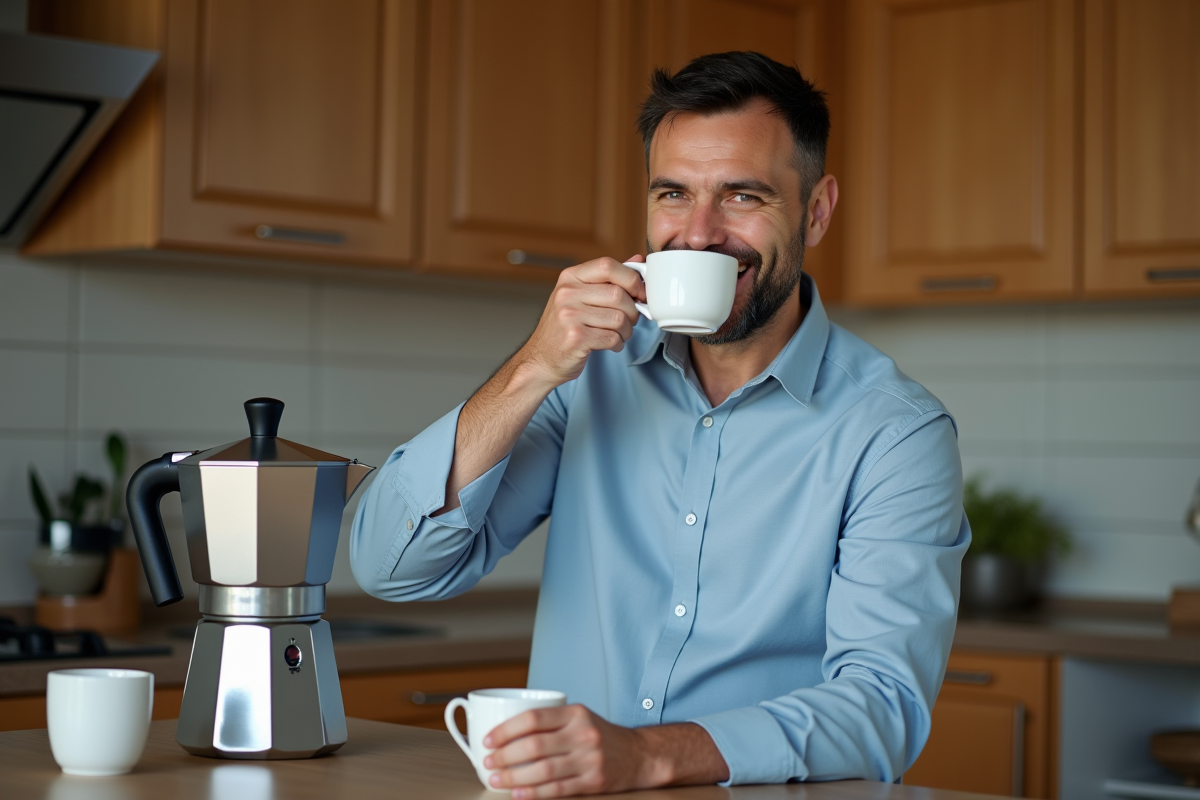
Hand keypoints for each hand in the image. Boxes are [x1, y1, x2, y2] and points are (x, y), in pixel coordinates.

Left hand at [482, 704, 655, 797]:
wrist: (638, 755)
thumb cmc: (600, 735)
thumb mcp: (579, 717)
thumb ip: (550, 721)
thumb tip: (505, 731)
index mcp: (575, 713)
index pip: (533, 718)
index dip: (506, 730)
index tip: (487, 739)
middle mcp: (583, 734)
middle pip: (534, 746)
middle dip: (504, 756)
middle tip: (487, 761)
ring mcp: (589, 759)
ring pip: (543, 770)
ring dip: (514, 777)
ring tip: (496, 779)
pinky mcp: (594, 781)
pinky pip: (557, 789)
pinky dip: (534, 793)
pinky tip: (518, 794)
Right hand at [515, 256, 645, 389]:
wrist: (541, 359)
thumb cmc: (564, 327)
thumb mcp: (580, 296)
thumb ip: (608, 278)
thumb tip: (637, 259)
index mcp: (570, 277)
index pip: (607, 265)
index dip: (631, 278)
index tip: (639, 292)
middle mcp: (567, 293)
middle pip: (618, 294)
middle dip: (632, 311)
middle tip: (628, 320)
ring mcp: (569, 316)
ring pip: (619, 318)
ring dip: (626, 330)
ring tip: (618, 334)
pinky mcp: (576, 338)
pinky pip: (613, 337)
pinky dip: (618, 344)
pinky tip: (610, 344)